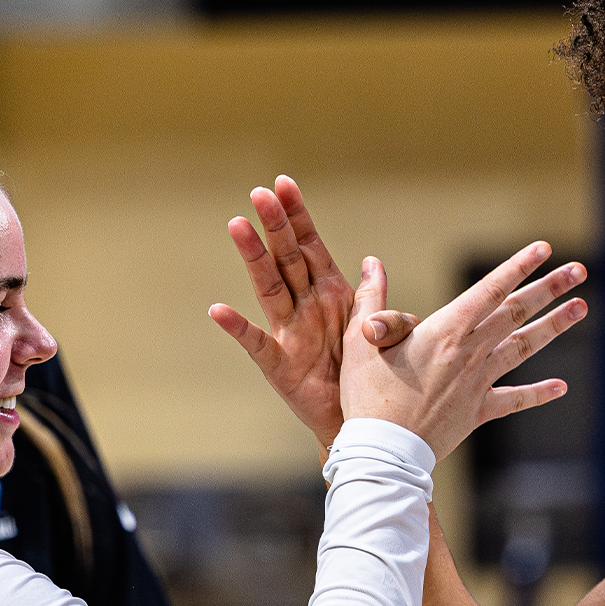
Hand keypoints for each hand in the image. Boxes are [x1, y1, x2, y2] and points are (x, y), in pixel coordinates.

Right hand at [209, 176, 414, 447]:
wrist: (360, 422)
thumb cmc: (369, 375)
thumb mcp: (384, 334)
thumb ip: (380, 302)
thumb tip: (372, 261)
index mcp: (331, 294)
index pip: (310, 245)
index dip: (297, 216)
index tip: (283, 183)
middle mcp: (305, 306)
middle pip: (286, 257)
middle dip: (274, 224)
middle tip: (259, 192)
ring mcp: (288, 333)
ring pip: (268, 287)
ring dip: (253, 256)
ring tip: (237, 225)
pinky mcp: (278, 364)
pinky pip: (255, 343)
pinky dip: (237, 327)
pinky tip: (219, 311)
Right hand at [339, 244, 586, 460]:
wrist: (383, 452)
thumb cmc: (367, 395)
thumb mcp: (361, 341)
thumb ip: (372, 299)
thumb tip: (372, 262)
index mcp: (444, 331)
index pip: (489, 289)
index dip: (517, 267)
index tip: (543, 249)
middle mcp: (469, 353)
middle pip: (516, 313)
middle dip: (550, 288)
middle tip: (579, 270)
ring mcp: (478, 383)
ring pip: (524, 348)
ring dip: (555, 326)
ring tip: (581, 307)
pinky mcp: (478, 412)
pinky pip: (514, 400)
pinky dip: (539, 393)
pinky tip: (562, 386)